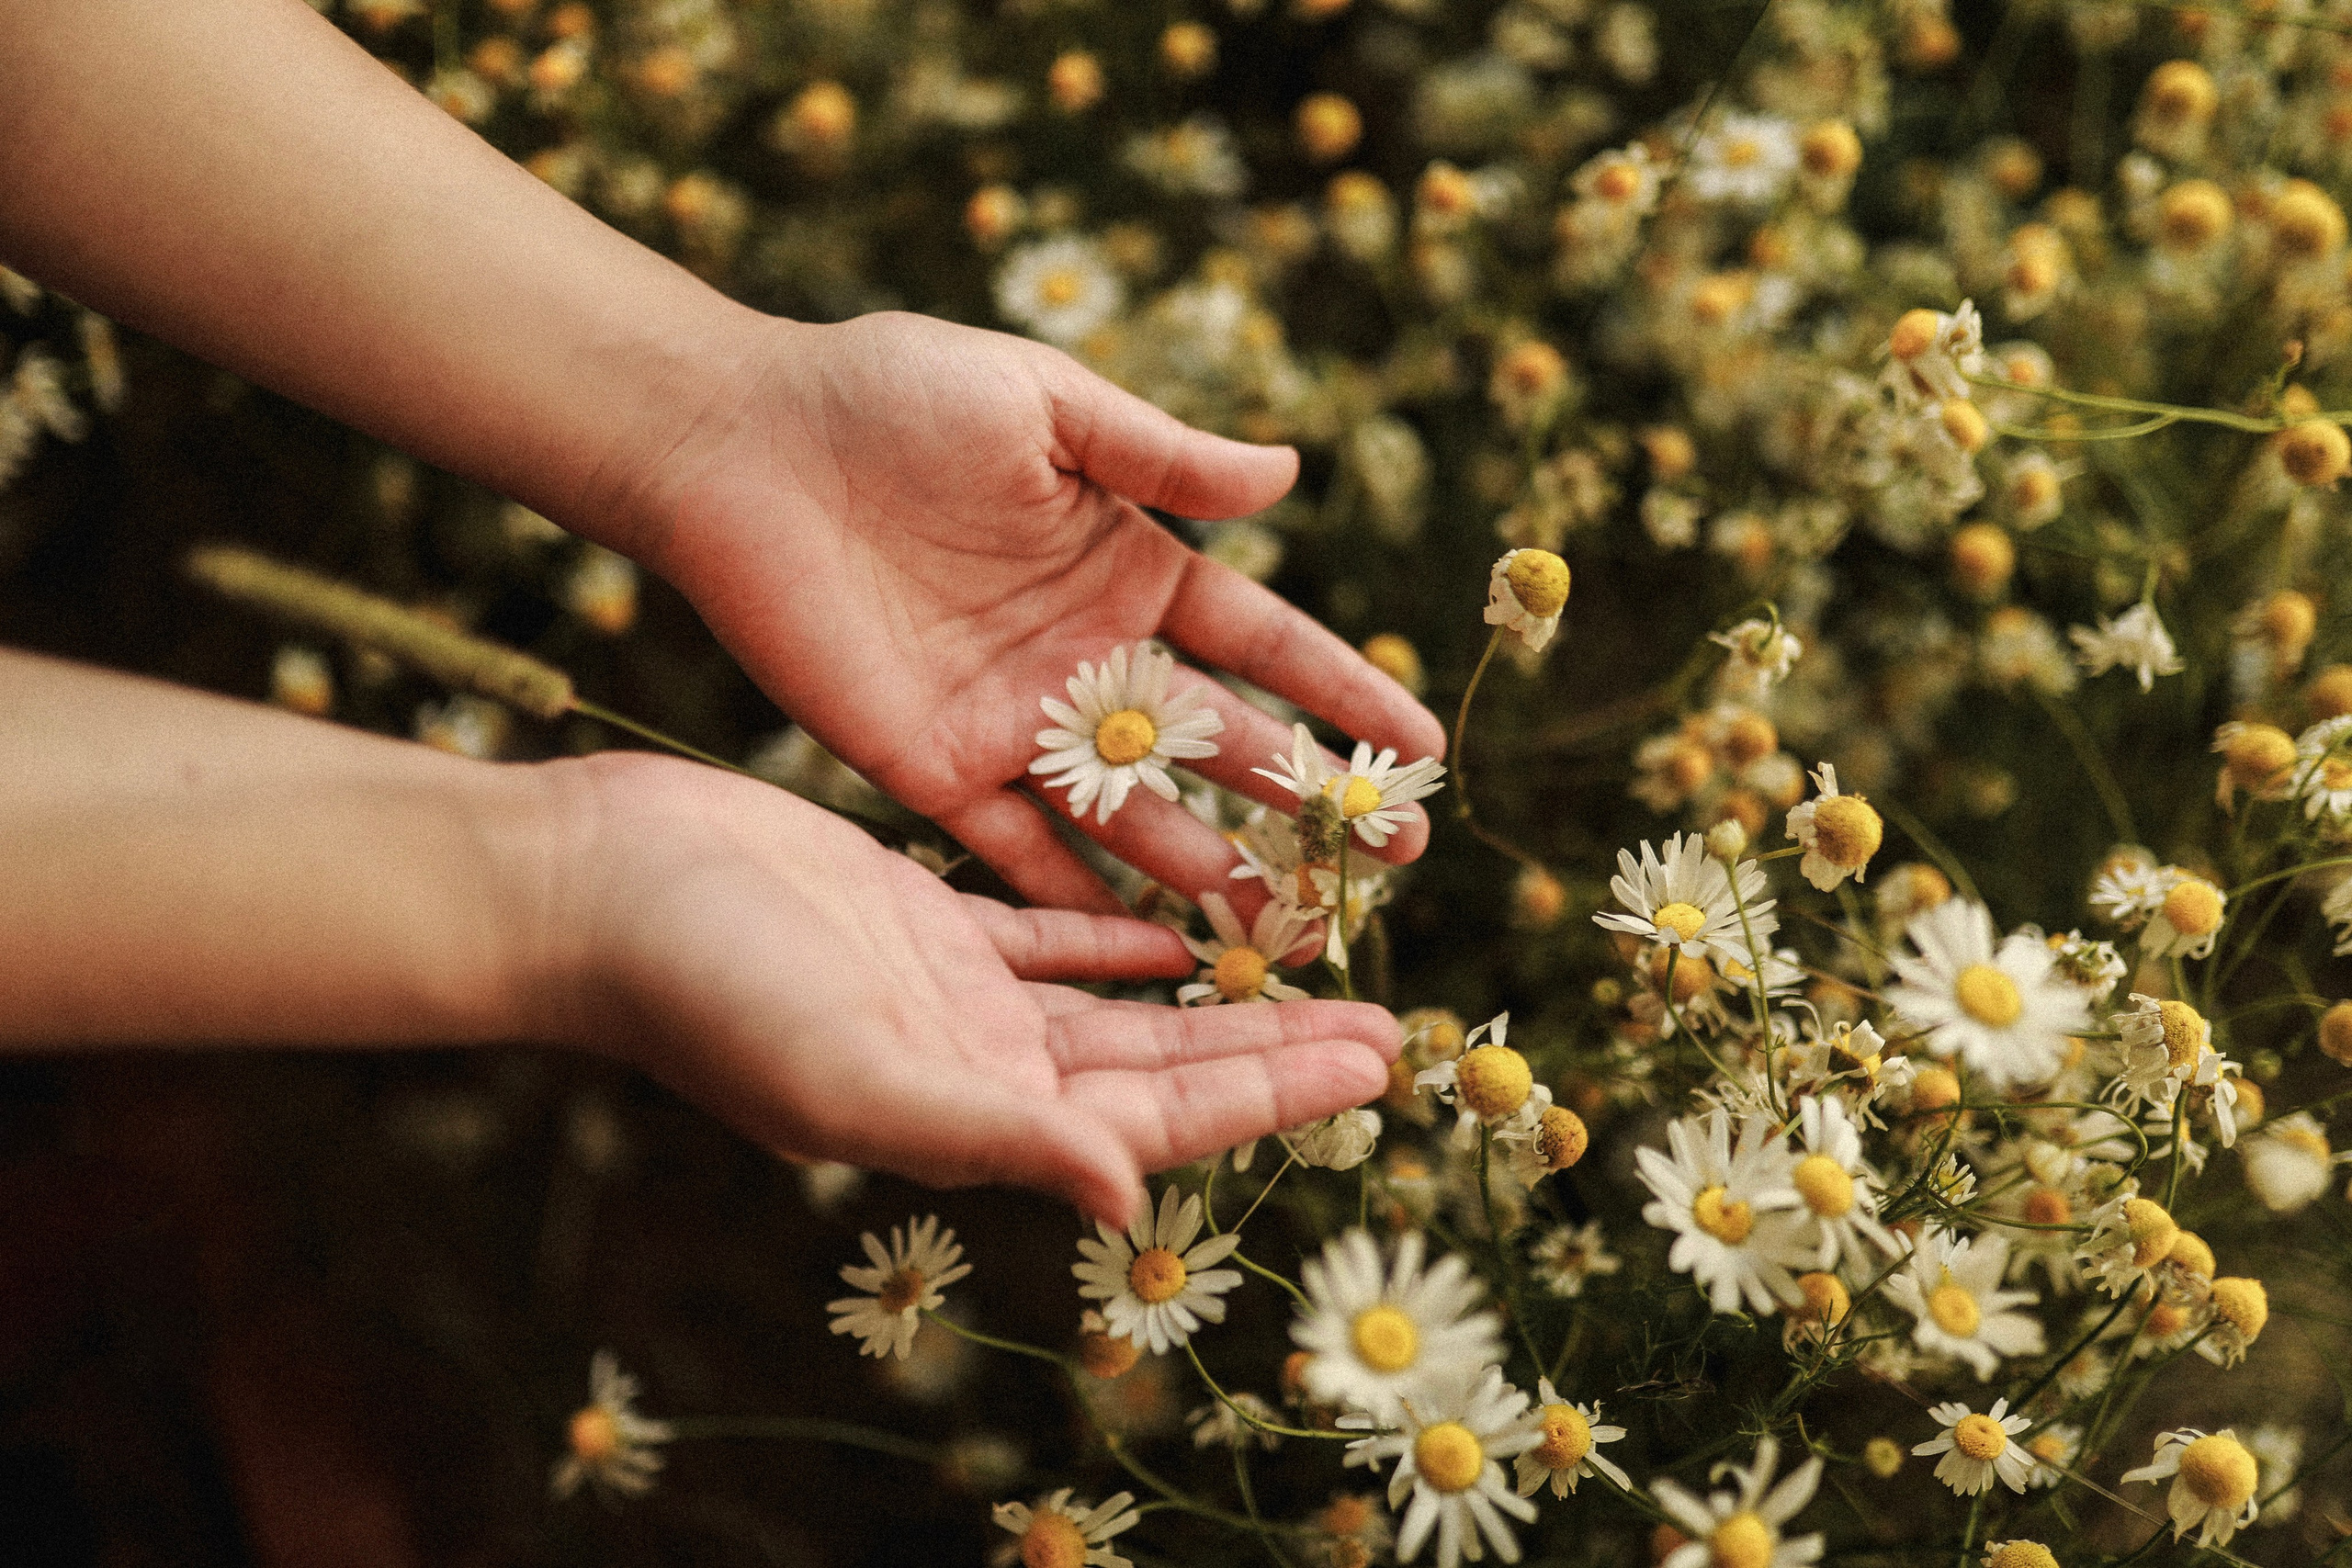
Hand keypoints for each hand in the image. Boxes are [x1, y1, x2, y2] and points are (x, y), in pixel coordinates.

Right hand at [540, 751, 1400, 1223]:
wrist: (594, 889)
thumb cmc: (706, 988)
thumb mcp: (855, 1072)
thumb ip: (994, 1136)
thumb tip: (1128, 1192)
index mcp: (972, 1108)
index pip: (1156, 1115)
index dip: (1269, 1095)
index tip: (1374, 1070)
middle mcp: (973, 1060)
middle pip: (1159, 1062)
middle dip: (1271, 1046)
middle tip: (1385, 1025)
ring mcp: (947, 987)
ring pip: (1115, 998)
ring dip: (1212, 986)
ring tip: (1309, 962)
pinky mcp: (915, 913)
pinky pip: (1044, 930)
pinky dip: (1115, 931)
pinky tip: (1180, 923)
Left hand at [615, 311, 1447, 913]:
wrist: (738, 445)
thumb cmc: (890, 394)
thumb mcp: (1042, 404)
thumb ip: (1162, 456)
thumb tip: (1292, 473)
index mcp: (1125, 566)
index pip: (1260, 642)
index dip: (1339, 691)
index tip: (1419, 743)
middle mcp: (1084, 657)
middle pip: (1219, 744)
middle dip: (1309, 800)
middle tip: (1398, 855)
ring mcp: (1013, 723)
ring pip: (1135, 816)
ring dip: (1215, 872)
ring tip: (1299, 932)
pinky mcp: (932, 769)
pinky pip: (1017, 852)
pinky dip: (1077, 906)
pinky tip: (1149, 958)